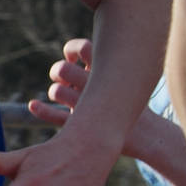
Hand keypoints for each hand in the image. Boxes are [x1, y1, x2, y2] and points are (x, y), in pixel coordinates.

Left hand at [24, 38, 163, 162]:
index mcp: (109, 72)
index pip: (83, 47)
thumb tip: (86, 52)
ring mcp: (89, 109)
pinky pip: (55, 117)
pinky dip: (41, 110)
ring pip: (57, 91)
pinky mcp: (83, 129)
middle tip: (62, 76)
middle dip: (58, 70)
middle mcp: (97, 87)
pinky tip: (33, 105)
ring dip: (55, 91)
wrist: (152, 137)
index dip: (72, 48)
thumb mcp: (128, 78)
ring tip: (61, 95)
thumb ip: (106, 64)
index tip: (72, 57)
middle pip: (63, 69)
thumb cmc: (136, 105)